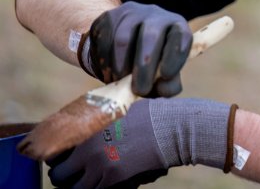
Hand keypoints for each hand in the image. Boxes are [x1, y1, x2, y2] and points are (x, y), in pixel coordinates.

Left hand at [47, 99, 167, 188]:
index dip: (56, 158)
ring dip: (80, 185)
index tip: (63, 159)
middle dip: (65, 176)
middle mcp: (88, 153)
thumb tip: (86, 130)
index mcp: (86, 132)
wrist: (170, 129)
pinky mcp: (116, 181)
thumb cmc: (148, 116)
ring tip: (89, 180)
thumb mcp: (116, 112)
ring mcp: (101, 169)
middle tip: (74, 173)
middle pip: (59, 176)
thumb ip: (98, 123)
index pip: (53, 154)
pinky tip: (105, 181)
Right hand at [85, 1, 192, 96]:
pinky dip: (104, 61)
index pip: (181, 36)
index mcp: (177, 27)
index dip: (174, 54)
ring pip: (123, 39)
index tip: (166, 75)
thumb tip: (163, 90)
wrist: (123, 44)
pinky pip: (103, 38)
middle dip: (144, 66)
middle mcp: (156, 15)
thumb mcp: (165, 73)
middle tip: (139, 90)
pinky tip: (108, 73)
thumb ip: (169, 84)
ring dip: (120, 66)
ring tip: (119, 82)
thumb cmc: (152, 63)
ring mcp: (131, 12)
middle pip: (150, 36)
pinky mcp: (109, 16)